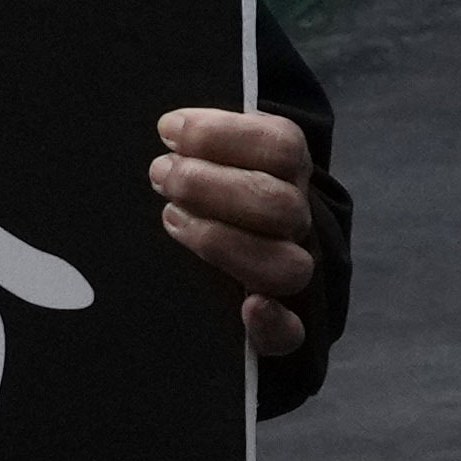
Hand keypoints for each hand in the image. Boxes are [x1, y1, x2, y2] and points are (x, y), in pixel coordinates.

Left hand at [150, 103, 320, 363]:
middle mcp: (298, 224)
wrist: (227, 245)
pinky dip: (273, 322)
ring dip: (223, 243)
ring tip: (172, 220)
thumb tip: (168, 125)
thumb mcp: (203, 151)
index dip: (223, 135)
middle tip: (161, 176)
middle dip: (209, 187)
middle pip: (280, 205)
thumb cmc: (197, 188)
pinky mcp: (281, 326)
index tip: (169, 130)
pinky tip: (248, 308)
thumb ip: (195, 136)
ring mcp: (294, 274)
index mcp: (289, 174)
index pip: (282, 145)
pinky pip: (293, 335)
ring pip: (287, 266)